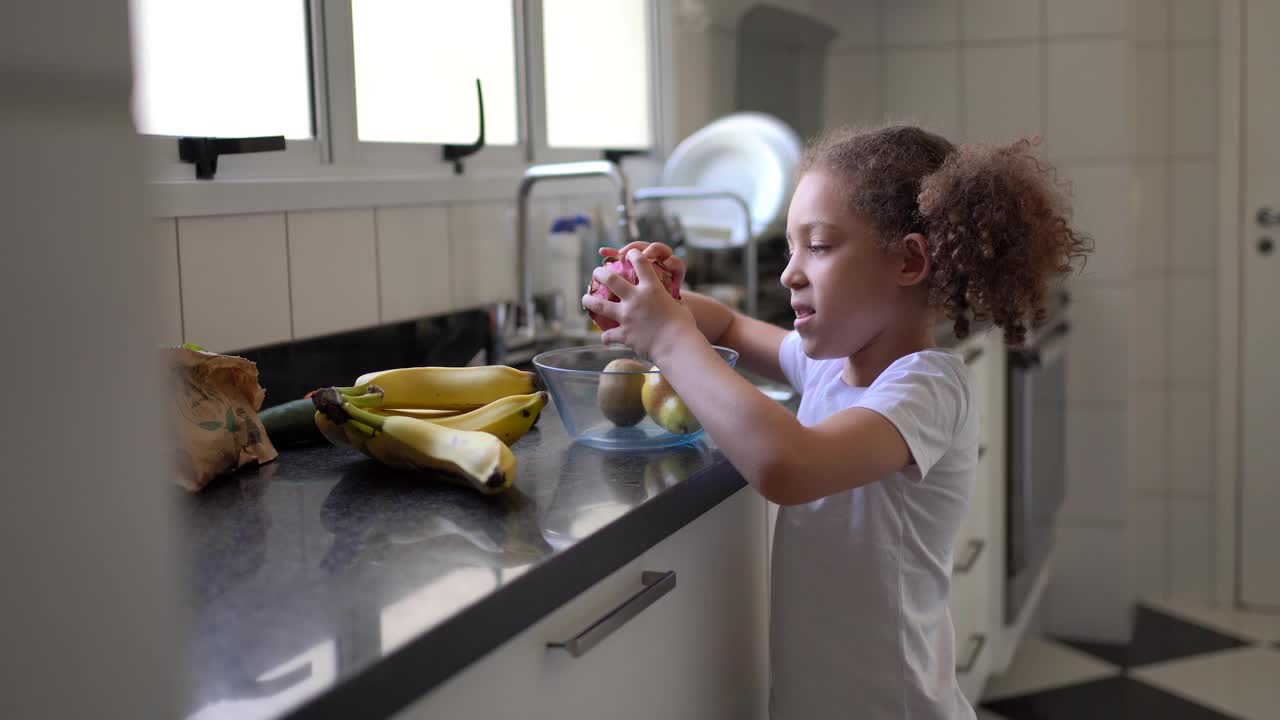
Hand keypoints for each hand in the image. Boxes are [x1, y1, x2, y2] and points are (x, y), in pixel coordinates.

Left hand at [582, 249, 698, 361]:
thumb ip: (672, 303)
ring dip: (589, 301)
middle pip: (611, 279)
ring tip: (584, 299)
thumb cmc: (684, 326)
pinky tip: (605, 339)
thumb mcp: (679, 307)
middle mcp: (636, 298)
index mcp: (652, 288)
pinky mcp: (624, 334)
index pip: (641, 263)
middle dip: (600, 273)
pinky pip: (609, 335)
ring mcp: (627, 316)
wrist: (676, 346)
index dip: (633, 255)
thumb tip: (676, 306)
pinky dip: (606, 337)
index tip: (628, 254)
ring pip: (600, 305)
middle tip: (596, 272)